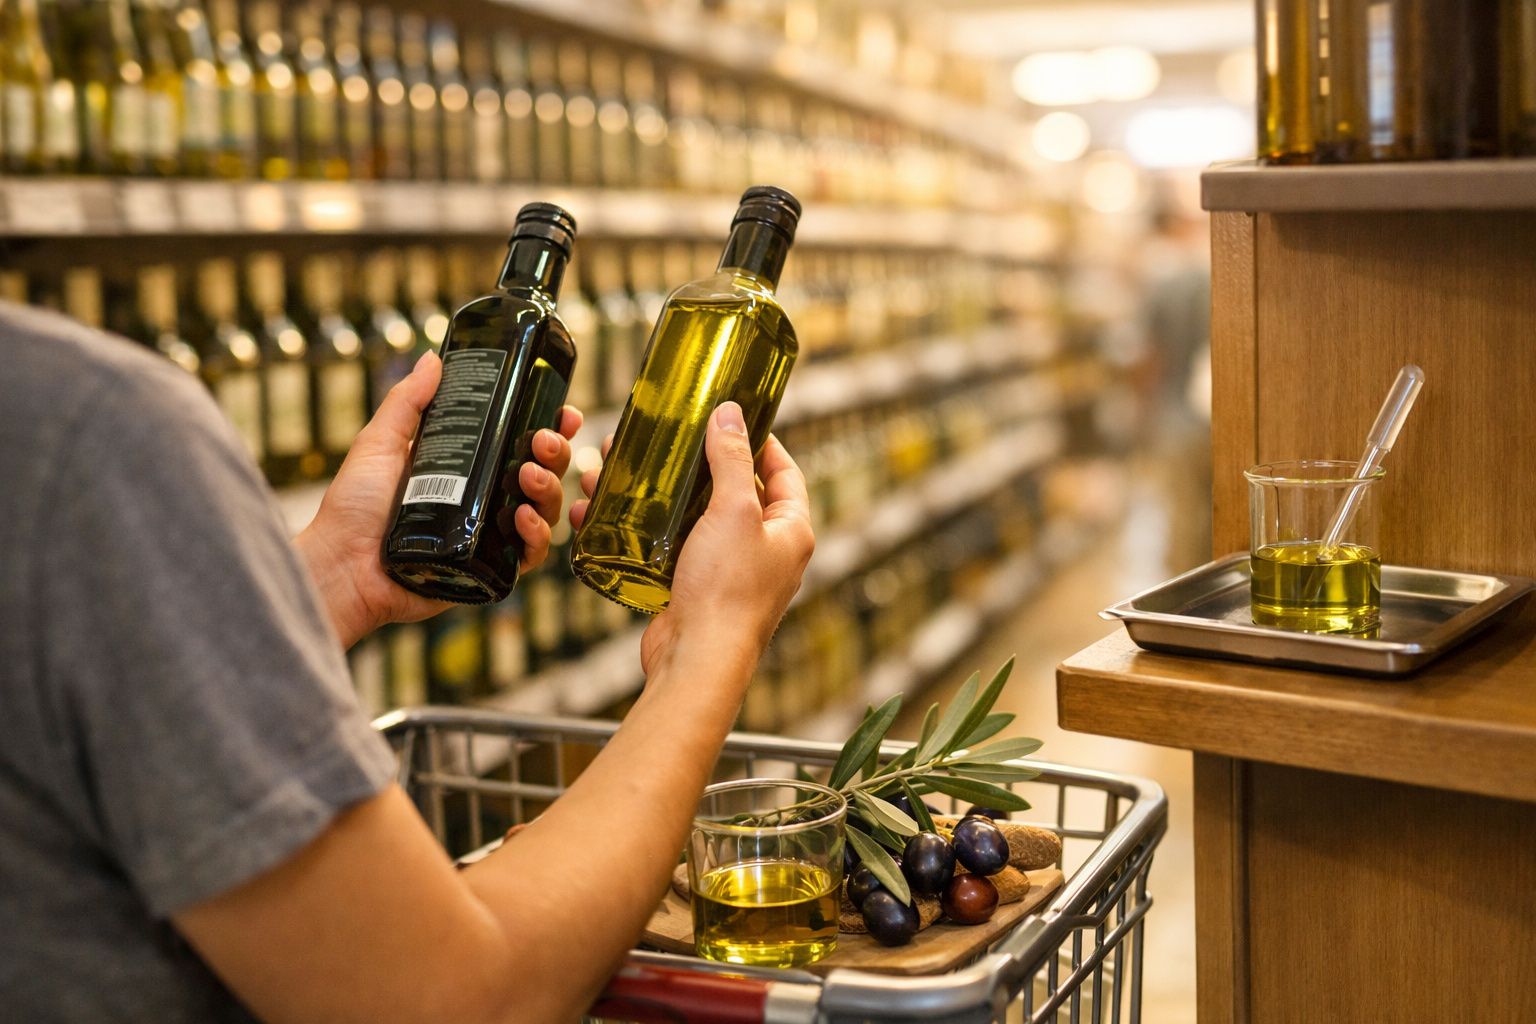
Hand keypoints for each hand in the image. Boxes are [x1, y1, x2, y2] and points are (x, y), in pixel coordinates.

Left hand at [295, 351, 581, 647]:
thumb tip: (432, 359)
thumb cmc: (352, 508)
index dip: (549, 427)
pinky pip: (531, 555)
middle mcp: (484, 499)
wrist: (341, 566)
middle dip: (554, 453)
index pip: (520, 442)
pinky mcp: (490, 571)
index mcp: (466, 466)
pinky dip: (537, 535)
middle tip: (543, 441)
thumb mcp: (379, 443)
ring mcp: (490, 535)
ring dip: (549, 489)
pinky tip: (522, 518)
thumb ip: (407, 402)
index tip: (564, 412)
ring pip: (545, 511)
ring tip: (528, 476)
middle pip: (542, 473)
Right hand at [572, 402, 813, 675]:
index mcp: (791, 531)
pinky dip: (650, 530)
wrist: (696, 660)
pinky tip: (621, 513)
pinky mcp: (697, 589)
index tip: (737, 418)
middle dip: (703, 466)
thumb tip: (730, 414)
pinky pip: (674, 548)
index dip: (764, 442)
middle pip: (738, 493)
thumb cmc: (726, 591)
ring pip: (699, 520)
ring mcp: (731, 573)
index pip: (785, 473)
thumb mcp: (733, 511)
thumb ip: (732, 459)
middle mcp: (767, 552)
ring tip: (632, 471)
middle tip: (675, 441)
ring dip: (668, 496)